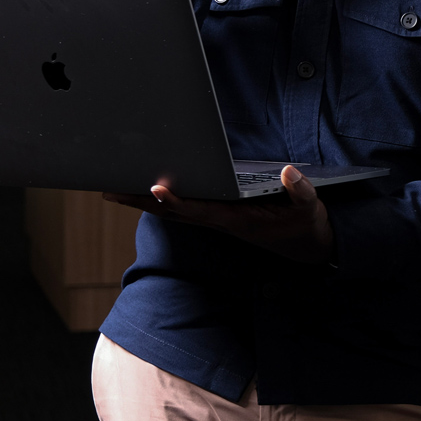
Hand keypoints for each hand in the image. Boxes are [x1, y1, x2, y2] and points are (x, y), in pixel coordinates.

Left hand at [103, 165, 333, 264]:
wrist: (309, 247)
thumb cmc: (305, 226)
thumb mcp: (310, 209)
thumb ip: (301, 192)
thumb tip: (289, 172)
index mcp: (238, 219)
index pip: (201, 210)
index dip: (177, 201)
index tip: (155, 188)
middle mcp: (221, 221)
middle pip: (174, 213)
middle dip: (142, 202)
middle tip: (109, 190)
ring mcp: (218, 220)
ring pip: (174, 213)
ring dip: (143, 203)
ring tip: (113, 190)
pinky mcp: (219, 216)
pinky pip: (183, 210)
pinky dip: (161, 202)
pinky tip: (144, 193)